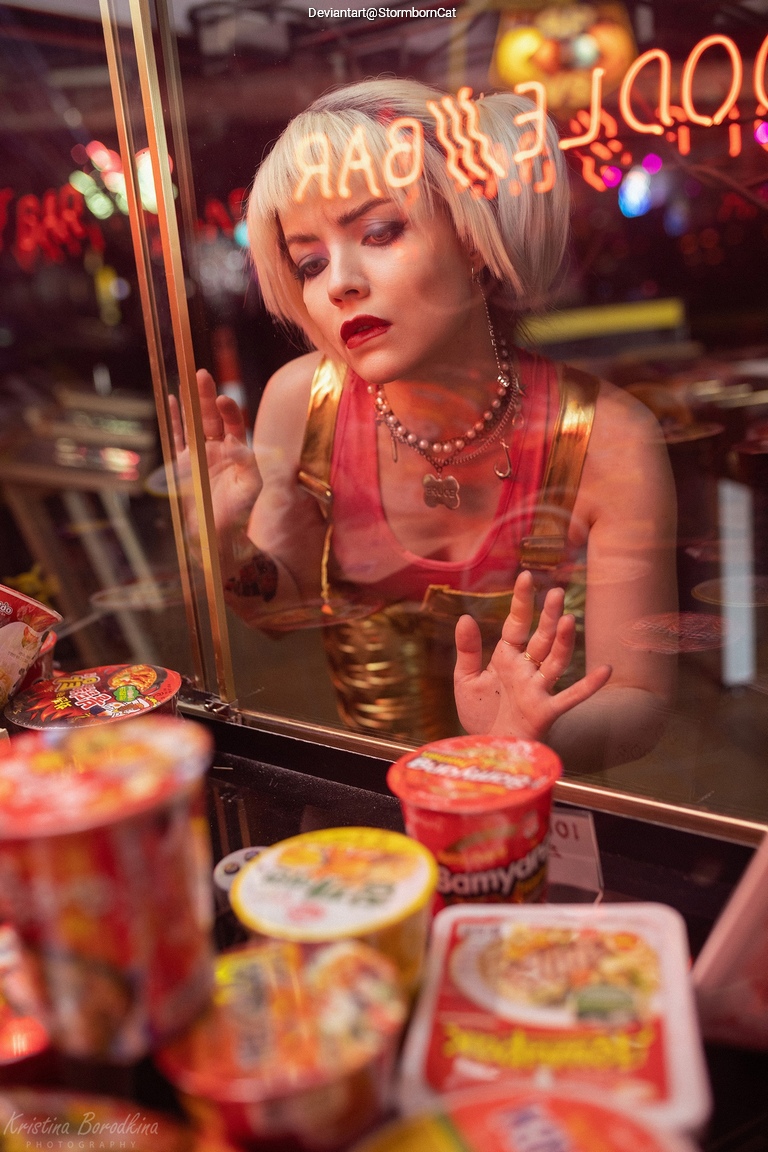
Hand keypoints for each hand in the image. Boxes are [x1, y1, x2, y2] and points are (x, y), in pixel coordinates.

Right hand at [169, 370, 261, 549]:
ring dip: (191, 402)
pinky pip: (178, 437)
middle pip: (211, 416)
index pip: (233, 423)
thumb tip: (235, 441)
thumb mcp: (250, 486)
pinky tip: (174, 399)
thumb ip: (247, 462)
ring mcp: (199, 454)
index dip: (228, 410)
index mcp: (237, 451)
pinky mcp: (183, 464)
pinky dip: (175, 419)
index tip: (223, 400)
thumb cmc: (238, 513)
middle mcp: (218, 448)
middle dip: (206, 396)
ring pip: (194, 422)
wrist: (215, 534)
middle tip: (201, 375)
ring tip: (187, 379)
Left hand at [454, 570, 611, 741]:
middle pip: (541, 638)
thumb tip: (466, 617)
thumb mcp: (466, 679)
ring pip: (555, 660)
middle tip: (555, 591)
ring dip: (561, 641)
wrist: (487, 748)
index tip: (526, 576)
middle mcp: (527, 669)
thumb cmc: (481, 714)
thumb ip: (467, 650)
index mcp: (508, 658)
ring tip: (567, 619)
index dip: (522, 602)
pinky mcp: (545, 711)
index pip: (517, 624)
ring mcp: (538, 689)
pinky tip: (605, 670)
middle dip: (547, 615)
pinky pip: (570, 697)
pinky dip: (588, 685)